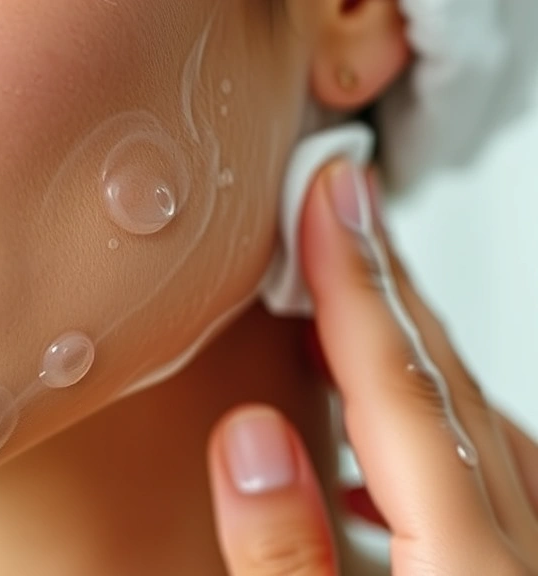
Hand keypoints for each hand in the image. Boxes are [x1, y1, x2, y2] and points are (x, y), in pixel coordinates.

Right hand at [207, 160, 537, 574]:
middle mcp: (520, 556)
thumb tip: (249, 441)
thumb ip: (283, 555)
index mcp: (473, 570)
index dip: (353, 285)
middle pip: (445, 384)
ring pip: (472, 417)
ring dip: (405, 341)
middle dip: (385, 281)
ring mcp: (527, 565)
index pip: (400, 392)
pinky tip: (378, 438)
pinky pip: (488, 469)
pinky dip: (429, 423)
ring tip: (349, 291)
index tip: (325, 196)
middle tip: (339, 201)